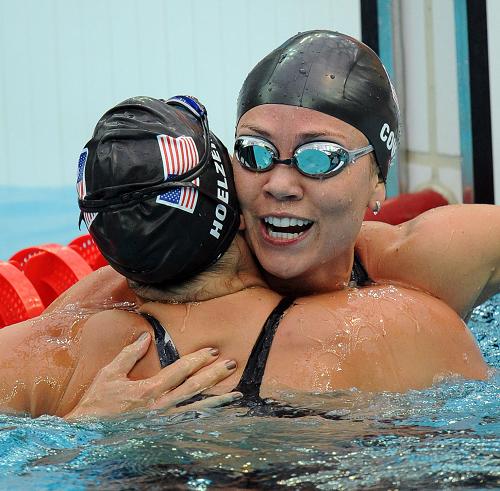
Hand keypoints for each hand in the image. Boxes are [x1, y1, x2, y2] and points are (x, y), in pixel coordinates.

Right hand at [65, 332, 240, 418]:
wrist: (87, 434)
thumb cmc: (98, 403)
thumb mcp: (110, 374)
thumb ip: (129, 354)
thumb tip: (146, 337)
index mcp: (149, 390)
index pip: (180, 371)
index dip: (198, 359)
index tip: (212, 350)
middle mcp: (160, 406)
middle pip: (194, 388)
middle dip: (214, 375)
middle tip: (231, 364)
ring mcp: (163, 422)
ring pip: (196, 409)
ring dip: (217, 400)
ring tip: (236, 394)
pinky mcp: (162, 432)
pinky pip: (189, 425)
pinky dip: (205, 420)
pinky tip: (219, 416)